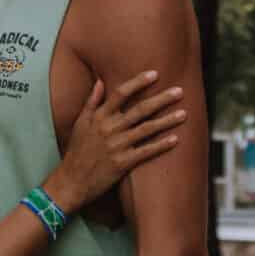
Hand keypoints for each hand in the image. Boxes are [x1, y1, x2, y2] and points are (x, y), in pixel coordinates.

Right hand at [51, 71, 184, 213]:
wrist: (71, 181)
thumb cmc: (76, 151)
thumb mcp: (80, 123)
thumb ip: (92, 101)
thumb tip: (100, 80)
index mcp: (99, 117)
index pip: (121, 93)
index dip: (138, 82)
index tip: (155, 74)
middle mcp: (109, 129)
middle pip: (140, 109)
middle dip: (161, 99)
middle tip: (179, 91)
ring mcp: (116, 146)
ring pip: (147, 129)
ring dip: (167, 121)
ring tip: (184, 114)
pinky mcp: (122, 164)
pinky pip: (146, 152)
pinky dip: (161, 145)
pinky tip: (175, 139)